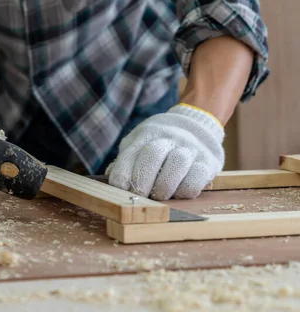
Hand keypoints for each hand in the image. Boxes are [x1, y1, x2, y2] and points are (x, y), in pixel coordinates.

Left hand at [105, 104, 224, 199]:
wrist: (196, 123)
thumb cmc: (159, 142)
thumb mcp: (138, 144)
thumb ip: (125, 161)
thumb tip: (111, 177)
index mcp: (145, 135)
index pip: (130, 155)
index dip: (122, 176)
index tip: (121, 191)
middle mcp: (168, 137)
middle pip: (153, 154)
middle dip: (142, 180)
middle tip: (140, 196)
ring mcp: (189, 147)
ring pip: (178, 162)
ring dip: (165, 185)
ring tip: (159, 195)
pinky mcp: (208, 160)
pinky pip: (198, 175)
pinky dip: (186, 188)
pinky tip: (179, 193)